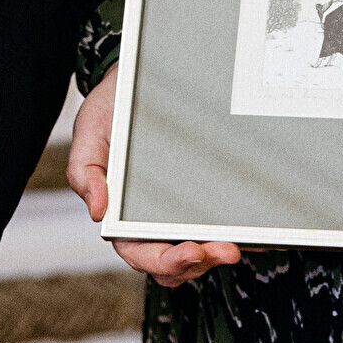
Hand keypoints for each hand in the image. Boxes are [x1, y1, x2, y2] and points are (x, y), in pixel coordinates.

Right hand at [69, 64, 239, 285]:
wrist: (138, 80)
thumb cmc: (111, 112)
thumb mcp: (89, 134)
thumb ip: (85, 171)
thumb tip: (97, 211)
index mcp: (122, 217)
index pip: (141, 253)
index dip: (166, 261)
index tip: (190, 251)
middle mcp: (152, 220)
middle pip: (177, 261)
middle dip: (202, 262)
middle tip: (227, 250)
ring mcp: (181, 211)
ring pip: (202, 250)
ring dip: (220, 252)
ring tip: (241, 242)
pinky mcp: (205, 194)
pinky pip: (224, 222)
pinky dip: (241, 232)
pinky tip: (258, 228)